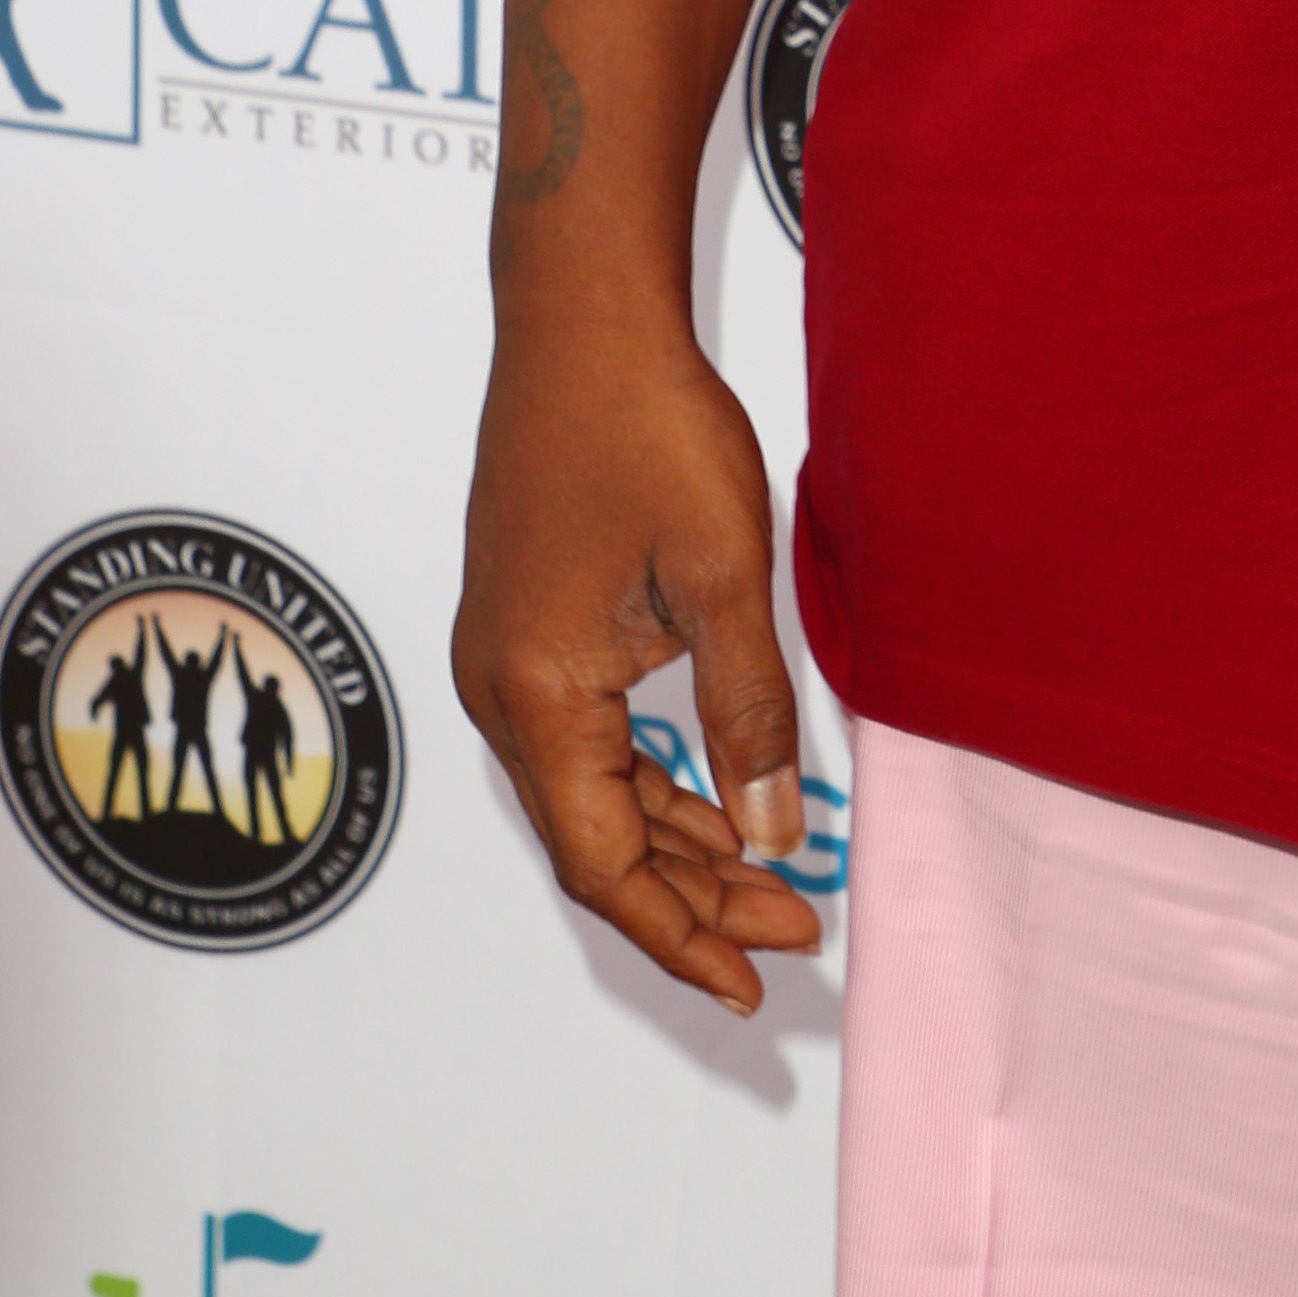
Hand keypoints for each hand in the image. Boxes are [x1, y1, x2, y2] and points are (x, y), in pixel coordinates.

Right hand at [454, 322, 822, 1014]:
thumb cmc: (649, 428)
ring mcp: (507, 658)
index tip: (758, 979)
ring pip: (594, 792)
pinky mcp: (529, 624)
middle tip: (797, 926)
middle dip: (695, 896)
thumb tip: (774, 833)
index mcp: (534, 697)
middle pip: (596, 840)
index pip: (604, 865)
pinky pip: (589, 739)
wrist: (584, 317)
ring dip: (679, 838)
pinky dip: (654, 778)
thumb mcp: (724, 576)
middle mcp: (500, 692)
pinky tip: (719, 796)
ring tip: (774, 878)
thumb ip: (748, 712)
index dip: (681, 934)